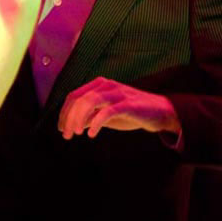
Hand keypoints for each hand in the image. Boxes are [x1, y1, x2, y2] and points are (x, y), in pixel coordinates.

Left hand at [58, 77, 180, 138]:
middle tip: (66, 135)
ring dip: (79, 118)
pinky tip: (92, 134)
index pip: (74, 96)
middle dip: (69, 117)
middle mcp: (106, 85)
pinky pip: (107, 112)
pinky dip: (97, 123)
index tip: (60, 128)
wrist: (160, 111)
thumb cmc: (130, 113)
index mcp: (98, 85)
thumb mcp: (106, 115)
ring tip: (76, 133)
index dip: (64, 112)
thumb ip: (90, 117)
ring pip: (90, 102)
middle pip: (79, 99)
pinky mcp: (128, 104)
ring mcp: (117, 93)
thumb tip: (72, 125)